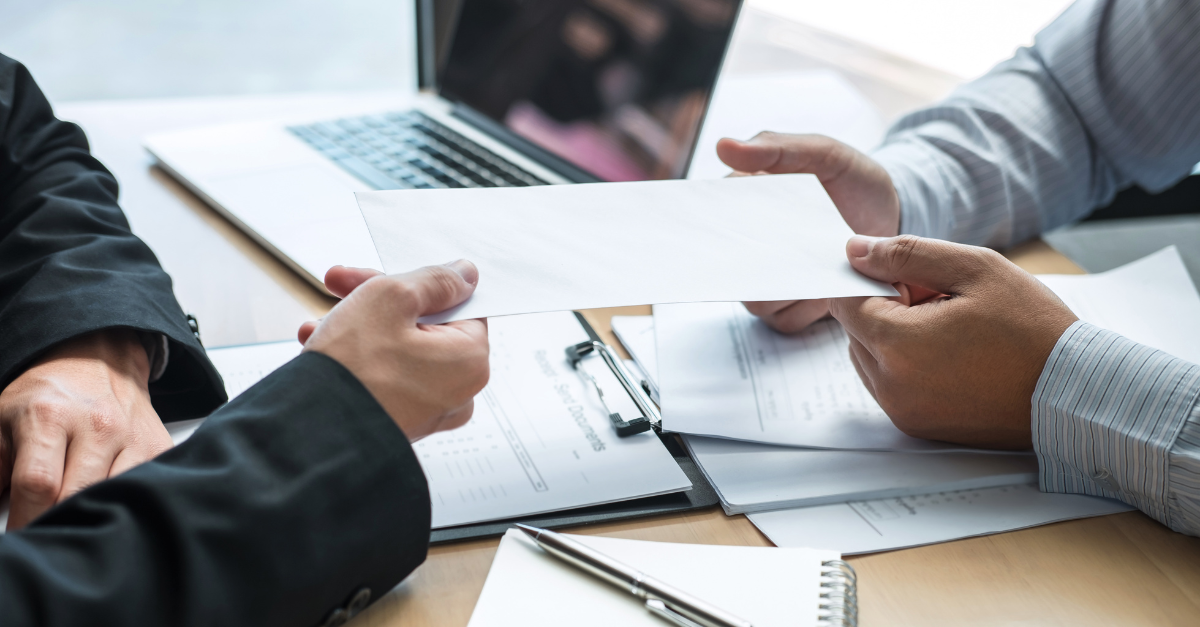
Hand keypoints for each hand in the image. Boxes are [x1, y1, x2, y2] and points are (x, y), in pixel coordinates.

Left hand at [0, 329, 169, 530]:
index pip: (38, 483)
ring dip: (93, 514)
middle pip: (78, 496)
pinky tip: (105, 497)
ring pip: (114, 499)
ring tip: (75, 514)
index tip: (19, 537)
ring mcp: (133, 437)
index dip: (24, 520)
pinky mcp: (157, 447)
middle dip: (57, 522)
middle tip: (44, 529)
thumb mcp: (2, 421)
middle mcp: (99, 425)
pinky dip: (121, 502)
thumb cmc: (47, 396)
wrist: (97, 360)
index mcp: (51, 416)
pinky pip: (141, 489)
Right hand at [299, 262, 489, 440]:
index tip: (383, 276)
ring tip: (321, 322)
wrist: (310, 434)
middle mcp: (459, 391)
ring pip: (400, 349)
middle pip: (424, 325)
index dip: (414, 284)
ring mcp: (430, 411)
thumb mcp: (392, 298)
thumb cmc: (353, 371)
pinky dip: (360, 359)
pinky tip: (323, 345)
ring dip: (360, 327)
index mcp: (471, 360)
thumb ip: (434, 280)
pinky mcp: (401, 421)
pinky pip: (387, 377)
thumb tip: (463, 275)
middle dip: (378, 302)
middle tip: (342, 287)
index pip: (455, 303)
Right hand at [717, 132, 900, 332]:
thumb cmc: (851, 180)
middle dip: (757, 266)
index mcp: (744, 208)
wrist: (889, 216)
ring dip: (788, 289)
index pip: (712, 223)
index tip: (742, 229)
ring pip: (756, 301)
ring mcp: (770, 281)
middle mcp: (750, 250)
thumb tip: (722, 147)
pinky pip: (785, 320)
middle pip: (730, 271)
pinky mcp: (792, 307)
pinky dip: (808, 309)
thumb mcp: (822, 153)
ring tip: (822, 268)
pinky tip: (831, 288)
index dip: (716, 230)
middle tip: (790, 252)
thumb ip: (777, 148)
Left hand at [827, 235, 1078, 449]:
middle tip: (942, 301)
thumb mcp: (974, 269)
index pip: (845, 302)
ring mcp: (903, 412)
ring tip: (950, 328)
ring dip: (893, 337)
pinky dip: (906, 365)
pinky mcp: (918, 427)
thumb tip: (855, 249)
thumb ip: (907, 254)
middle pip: (855, 331)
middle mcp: (891, 386)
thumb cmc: (1034, 328)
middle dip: (885, 308)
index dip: (874, 280)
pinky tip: (952, 355)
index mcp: (897, 345)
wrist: (1077, 392)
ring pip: (869, 358)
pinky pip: (889, 385)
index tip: (911, 274)